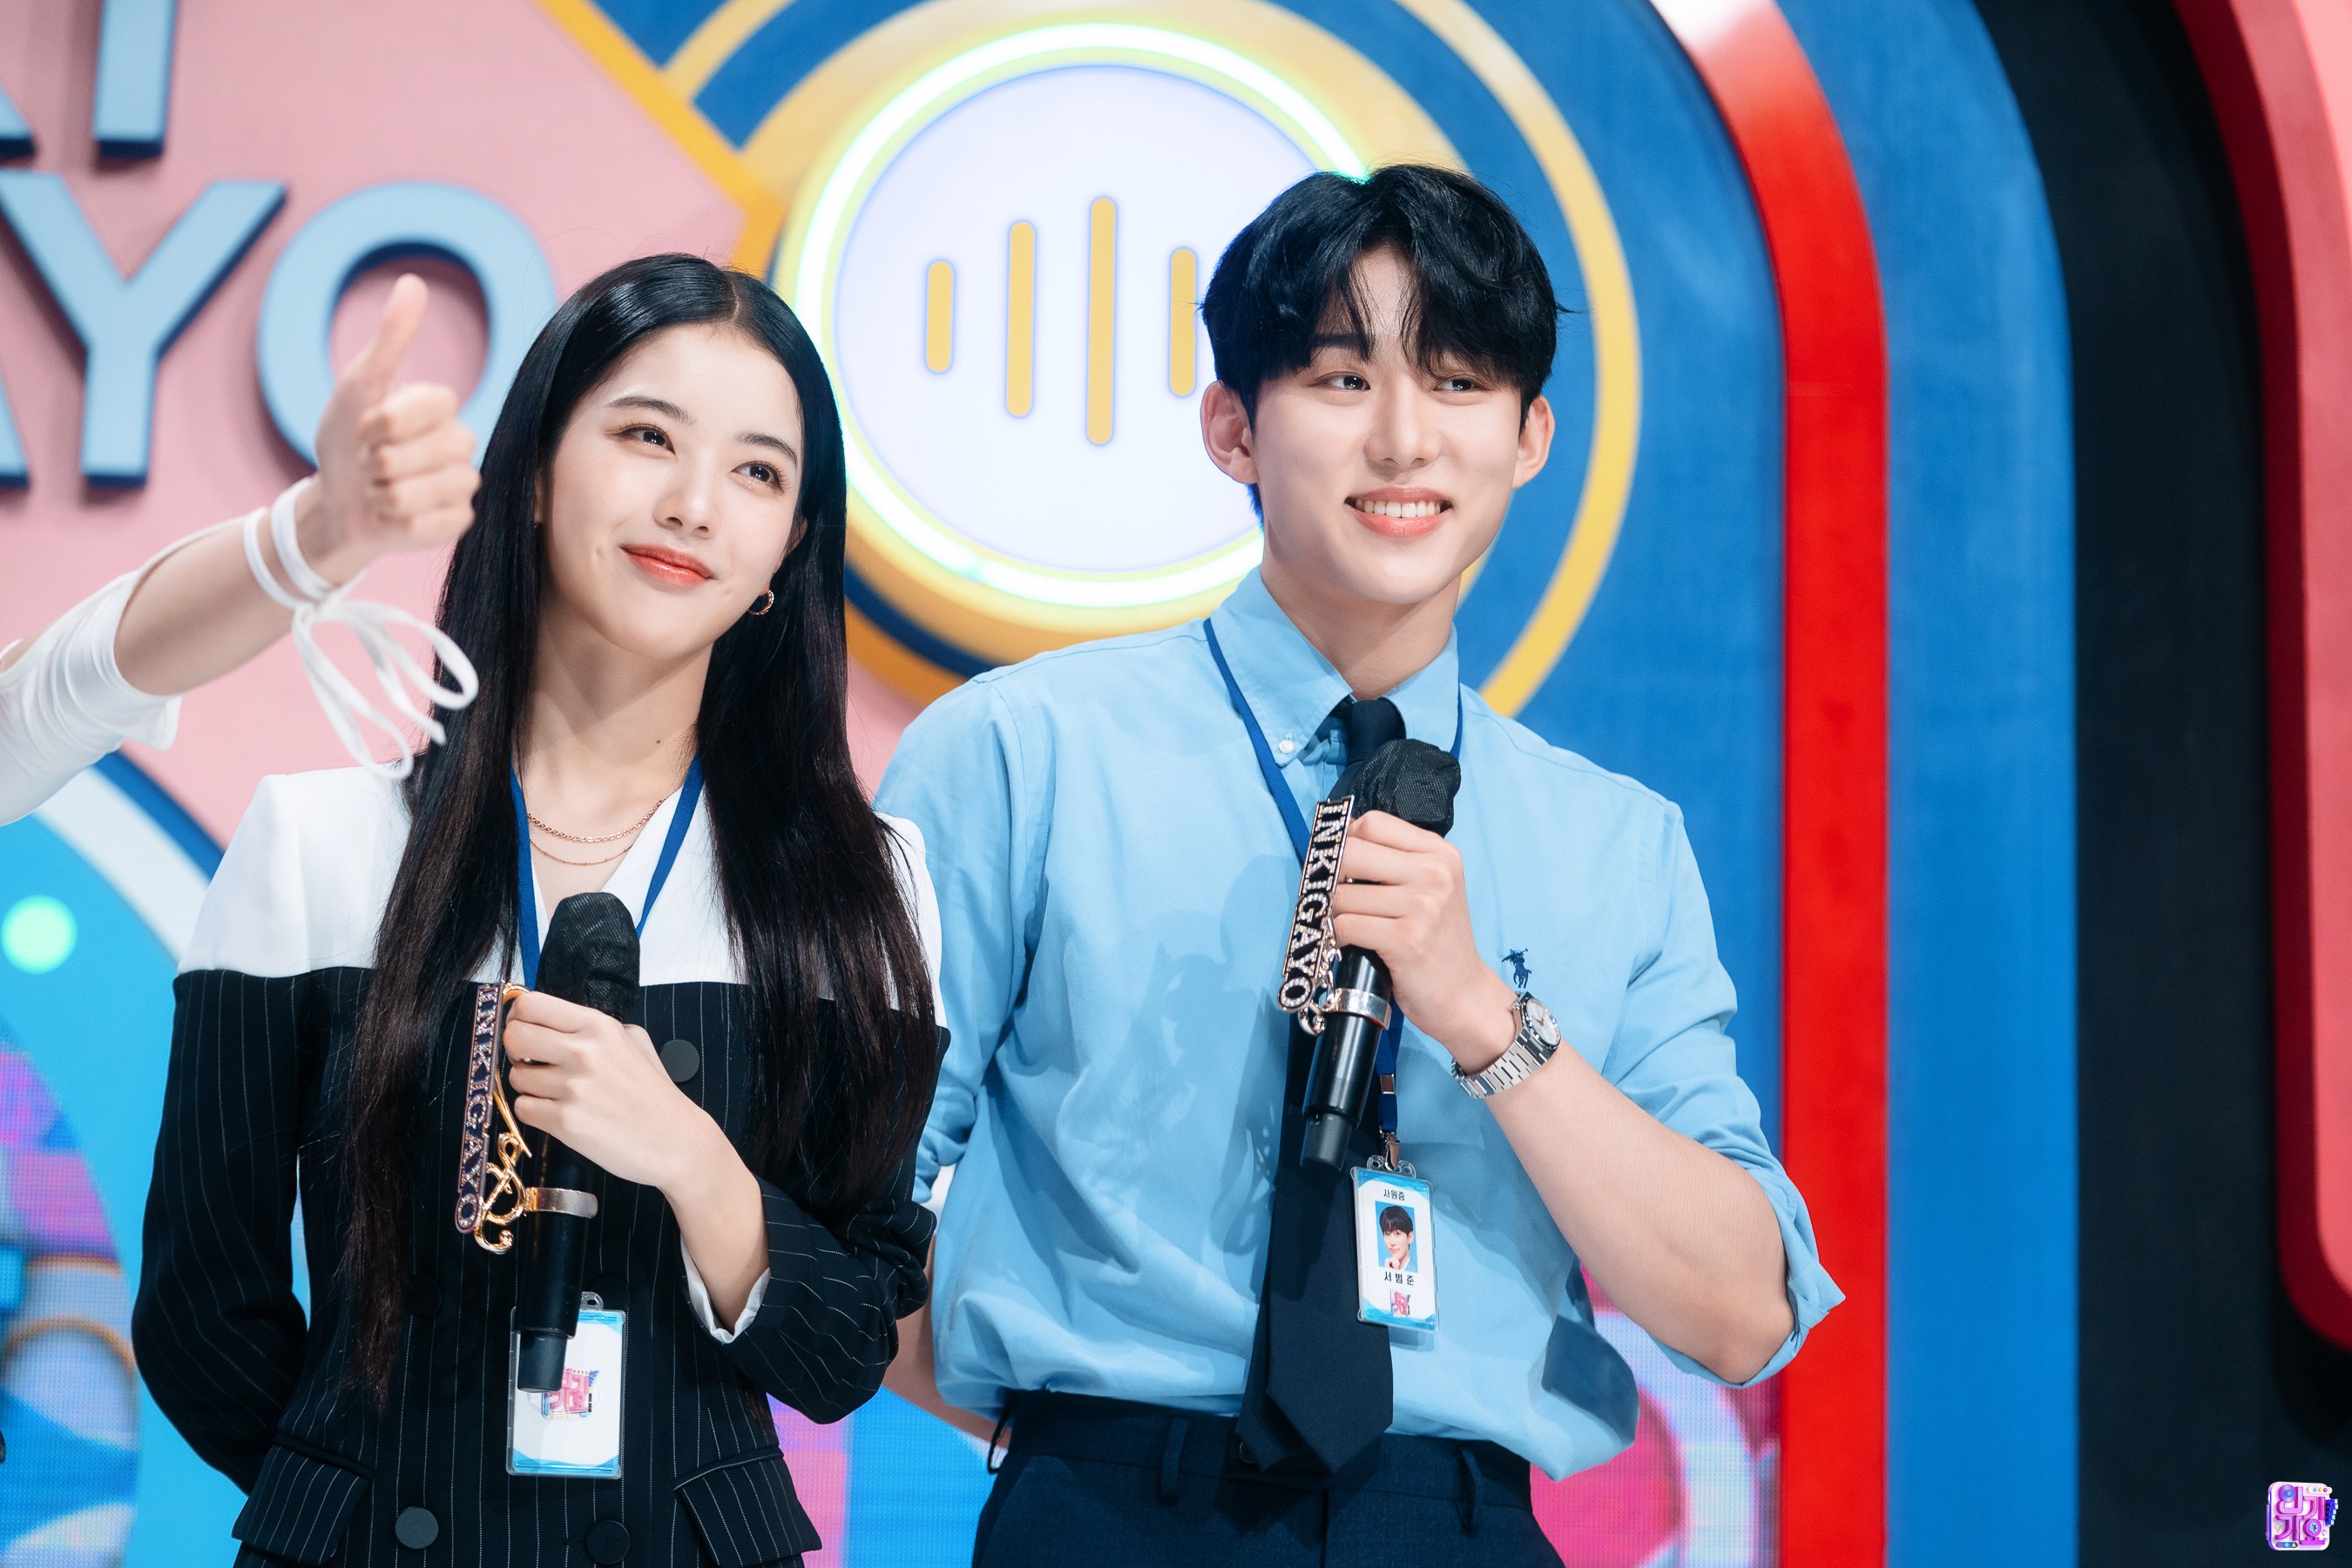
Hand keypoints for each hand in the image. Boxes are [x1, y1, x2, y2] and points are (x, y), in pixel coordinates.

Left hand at [298, 274, 480, 584]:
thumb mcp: (360, 386)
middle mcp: (461, 442)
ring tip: (380, 490)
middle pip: (410, 455)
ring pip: (416, 493)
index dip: (380, 423)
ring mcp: (464, 483)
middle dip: (374, 464)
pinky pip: (427, 524)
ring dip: (381, 495)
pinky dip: (397, 522)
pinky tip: (395, 515)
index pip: (422, 407)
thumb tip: (413, 282)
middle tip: (371, 465)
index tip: (366, 429)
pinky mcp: (460, 520)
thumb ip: (391, 339)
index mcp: (442, 406)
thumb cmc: (347, 441)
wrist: (337, 501)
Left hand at [503, 990, 726, 1196]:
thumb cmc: (654, 1094)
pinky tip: (560, 1113)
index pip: (531, 1005)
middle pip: (514, 1036)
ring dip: (530, 1086)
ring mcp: (572, 1088)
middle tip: (533, 1062)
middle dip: (517, 1050)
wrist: (675, 1141)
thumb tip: (554, 1023)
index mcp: (599, 1026)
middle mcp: (583, 1052)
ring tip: (559, 1094)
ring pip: (515, 1077)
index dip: (519, 1018)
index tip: (525, 1028)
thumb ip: (594, 1028)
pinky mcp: (565, 1122)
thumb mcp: (635, 1041)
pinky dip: (536, 1112)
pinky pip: (523, 1108)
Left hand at [1330, 810, 1520, 1071]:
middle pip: (1352, 852)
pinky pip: (1347, 925)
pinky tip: (1350, 943)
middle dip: (1330, 876)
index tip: (1338, 862)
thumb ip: (1394, 864)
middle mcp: (1435, 873)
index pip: (1374, 823)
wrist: (1465, 995)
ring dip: (1334, 913)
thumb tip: (1336, 848)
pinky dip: (1338, 936)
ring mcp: (1422, 906)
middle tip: (1330, 895)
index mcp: (1439, 854)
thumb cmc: (1438, 943)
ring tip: (1346, 925)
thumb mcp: (1431, 890)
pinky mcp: (1406, 938)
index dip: (1346, 840)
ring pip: (1343, 894)